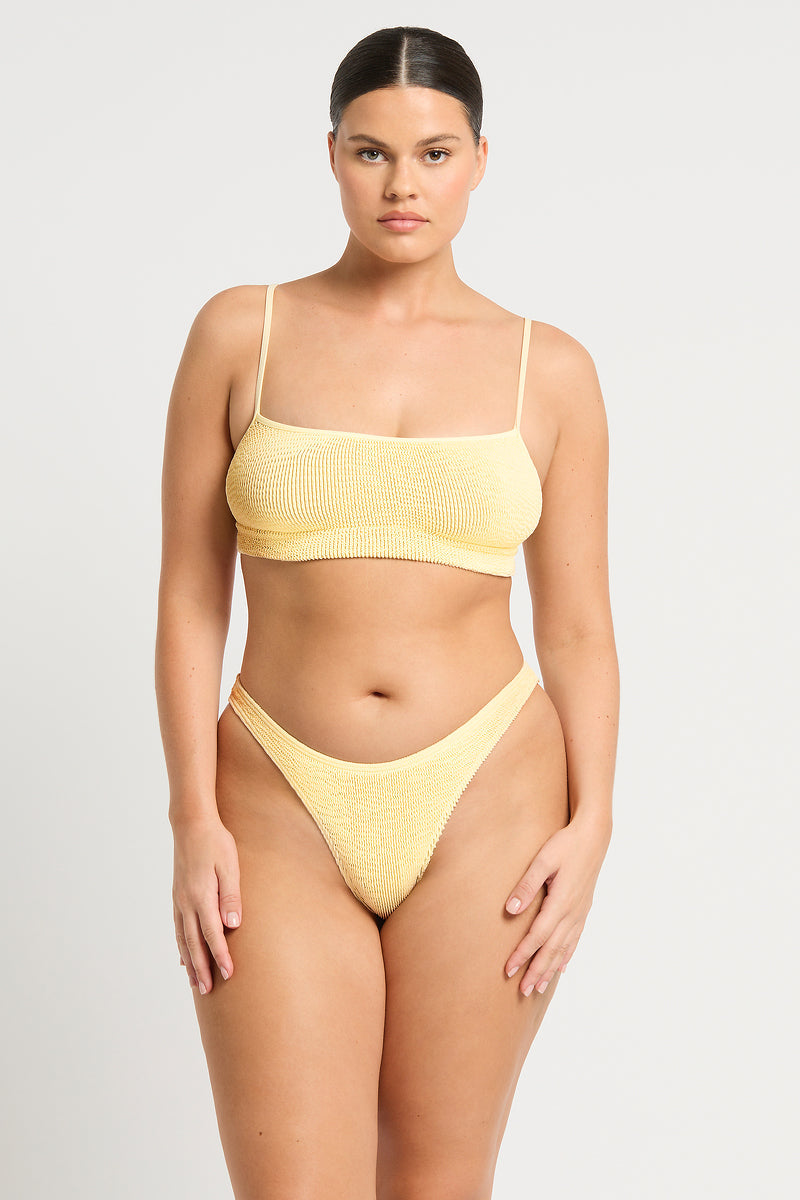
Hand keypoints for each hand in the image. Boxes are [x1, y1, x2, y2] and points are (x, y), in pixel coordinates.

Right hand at [172, 814, 241, 995]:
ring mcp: (179, 900)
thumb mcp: (229, 865)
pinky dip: (181, 945)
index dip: (221, 956)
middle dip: (202, 968)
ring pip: (183, 939)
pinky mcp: (177, 896)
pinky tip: (183, 956)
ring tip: (195, 982)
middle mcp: (187, 902)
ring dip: (190, 962)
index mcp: (201, 896)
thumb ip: (230, 895)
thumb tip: (232, 924)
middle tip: (209, 991)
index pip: (212, 934)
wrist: (190, 824)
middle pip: (194, 943)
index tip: (229, 974)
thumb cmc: (215, 842)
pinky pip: (177, 928)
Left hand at [504, 817, 610, 996]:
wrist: (594, 837)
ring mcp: (580, 913)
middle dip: (536, 970)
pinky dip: (566, 956)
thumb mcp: (543, 860)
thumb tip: (510, 910)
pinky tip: (561, 966)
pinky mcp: (583, 909)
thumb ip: (527, 886)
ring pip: (564, 948)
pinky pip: (575, 939)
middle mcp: (572, 913)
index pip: (538, 936)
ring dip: (550, 968)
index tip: (508, 970)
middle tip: (522, 991)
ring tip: (538, 987)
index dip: (522, 954)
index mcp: (560, 902)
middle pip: (551, 949)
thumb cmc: (566, 845)